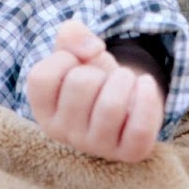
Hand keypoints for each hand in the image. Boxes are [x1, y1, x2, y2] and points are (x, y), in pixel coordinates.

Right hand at [25, 20, 164, 161]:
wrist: (126, 102)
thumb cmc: (96, 77)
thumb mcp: (77, 51)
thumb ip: (71, 35)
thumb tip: (90, 49)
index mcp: (45, 111)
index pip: (40, 77)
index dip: (63, 58)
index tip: (76, 63)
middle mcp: (65, 133)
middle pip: (80, 84)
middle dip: (98, 68)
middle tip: (104, 77)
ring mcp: (97, 146)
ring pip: (111, 106)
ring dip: (124, 79)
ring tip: (125, 81)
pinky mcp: (129, 153)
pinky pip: (140, 128)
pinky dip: (148, 98)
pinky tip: (146, 86)